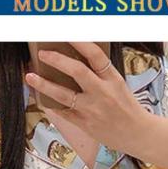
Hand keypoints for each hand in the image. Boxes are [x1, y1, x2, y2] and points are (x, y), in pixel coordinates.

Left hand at [24, 41, 153, 154]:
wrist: (137, 134)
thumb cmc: (128, 108)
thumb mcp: (118, 85)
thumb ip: (101, 74)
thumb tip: (78, 59)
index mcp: (112, 79)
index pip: (95, 55)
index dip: (79, 42)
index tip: (65, 34)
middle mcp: (102, 92)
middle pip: (77, 71)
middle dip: (56, 60)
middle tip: (43, 54)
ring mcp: (92, 109)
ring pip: (64, 94)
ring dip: (44, 85)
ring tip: (30, 76)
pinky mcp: (85, 124)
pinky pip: (64, 113)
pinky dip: (52, 105)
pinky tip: (42, 99)